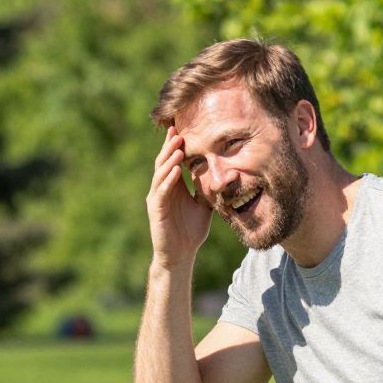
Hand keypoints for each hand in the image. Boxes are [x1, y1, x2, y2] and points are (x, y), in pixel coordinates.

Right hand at [147, 125, 211, 267]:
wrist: (181, 254)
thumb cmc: (191, 231)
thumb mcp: (205, 205)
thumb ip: (209, 189)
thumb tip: (226, 174)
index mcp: (174, 186)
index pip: (174, 161)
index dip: (177, 146)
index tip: (184, 129)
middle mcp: (163, 188)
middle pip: (164, 162)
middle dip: (170, 146)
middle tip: (177, 130)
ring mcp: (157, 198)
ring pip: (161, 173)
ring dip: (169, 158)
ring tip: (177, 145)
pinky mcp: (156, 209)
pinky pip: (161, 191)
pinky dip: (168, 179)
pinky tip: (175, 170)